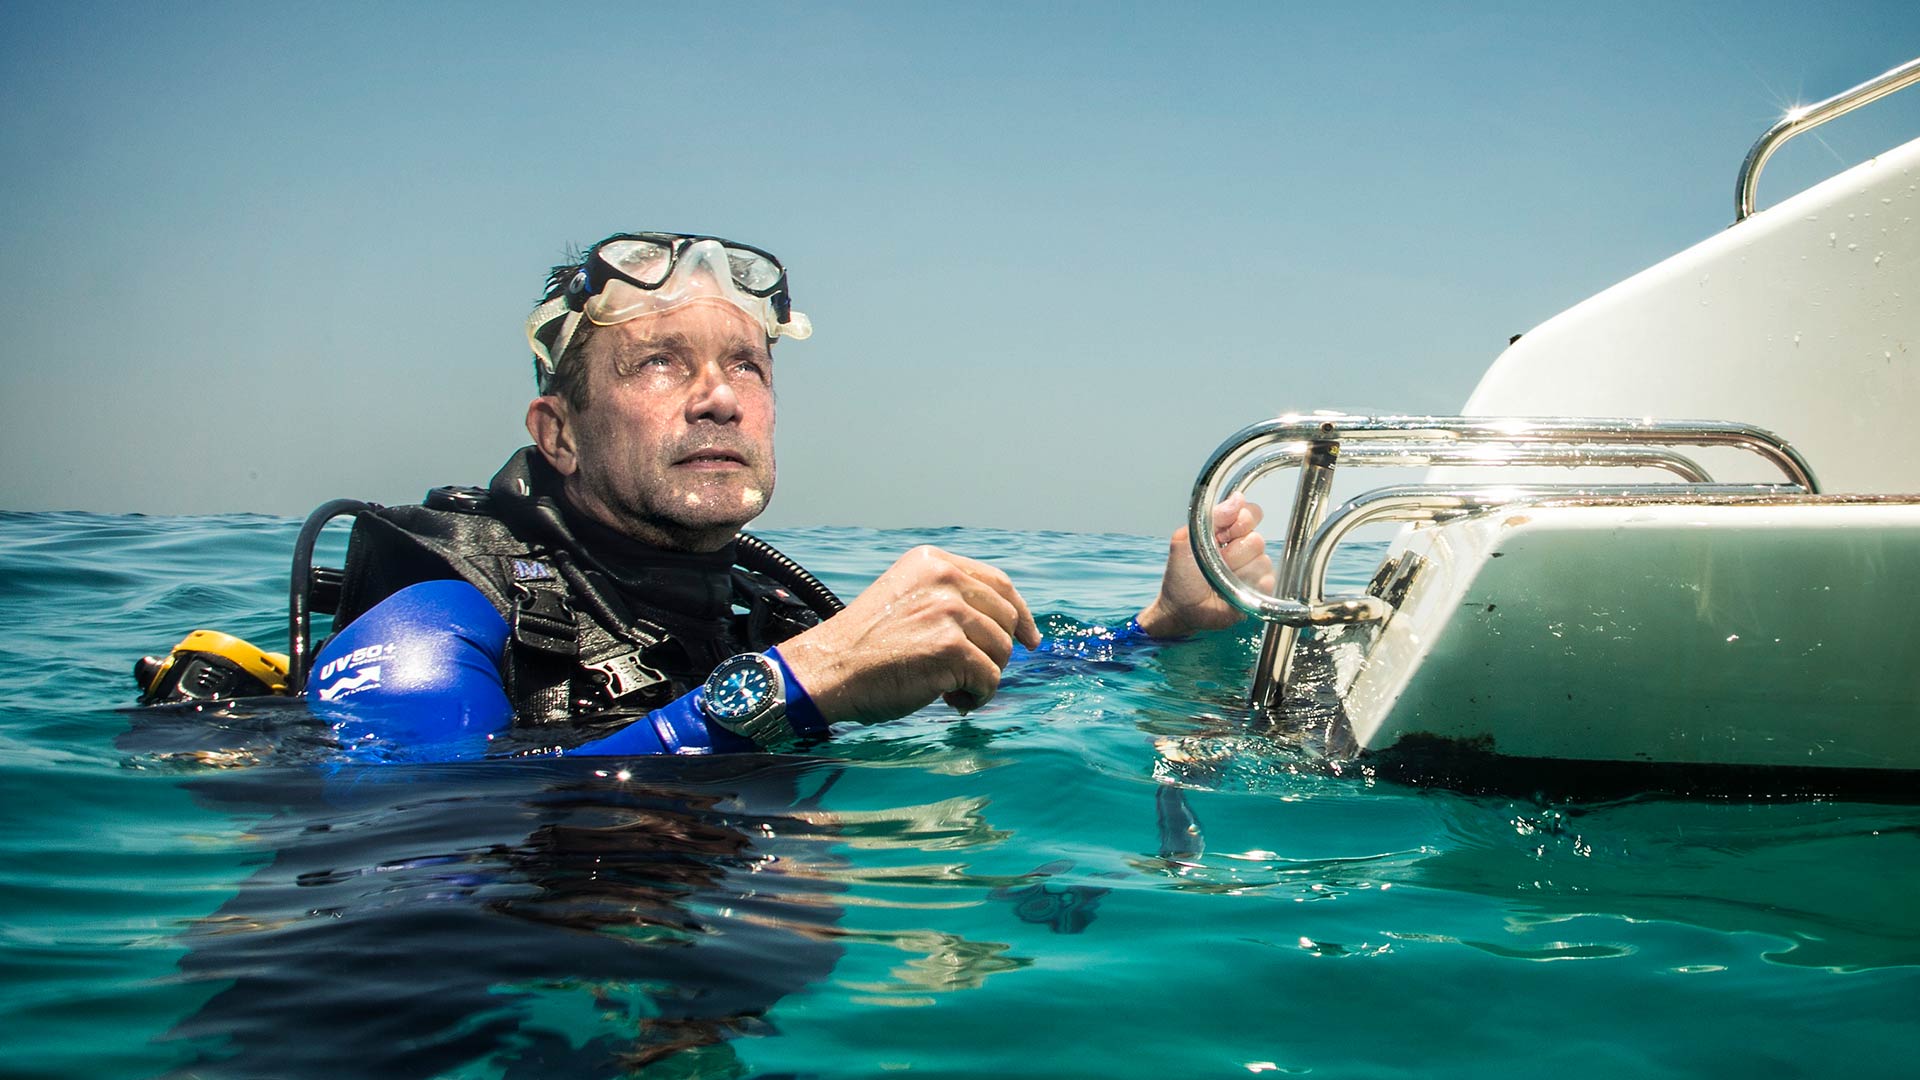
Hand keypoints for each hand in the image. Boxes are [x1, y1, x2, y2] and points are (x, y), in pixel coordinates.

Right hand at [777, 546, 1041, 723]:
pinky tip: (949, 701)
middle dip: (994, 654)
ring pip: (1001, 653)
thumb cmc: (864, 645)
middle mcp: (944, 578)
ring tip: (948, 689)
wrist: (828, 669)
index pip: (999, 583)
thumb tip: (1007, 626)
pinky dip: (975, 698)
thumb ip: (949, 599)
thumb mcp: (907, 599)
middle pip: (1006, 619)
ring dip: (981, 679)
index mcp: (933, 561)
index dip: (1020, 614)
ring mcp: (949, 611)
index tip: (1030, 640)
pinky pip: (989, 680)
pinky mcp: (951, 648)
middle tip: (965, 676)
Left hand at [1135, 492, 1274, 637]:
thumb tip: (1237, 499)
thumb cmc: (1181, 575)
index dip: (1241, 522)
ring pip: (1262, 562)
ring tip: (1220, 579)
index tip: (1222, 535)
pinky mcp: (1260, 590)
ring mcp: (1253, 568)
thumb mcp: (1186, 540)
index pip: (1251, 513)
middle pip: (1257, 539)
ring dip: (1236, 572)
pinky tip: (1232, 591)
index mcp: (1228, 530)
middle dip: (1233, 553)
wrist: (1181, 609)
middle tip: (1215, 562)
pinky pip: (1267, 581)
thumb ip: (1211, 517)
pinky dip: (1247, 586)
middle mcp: (1244, 547)